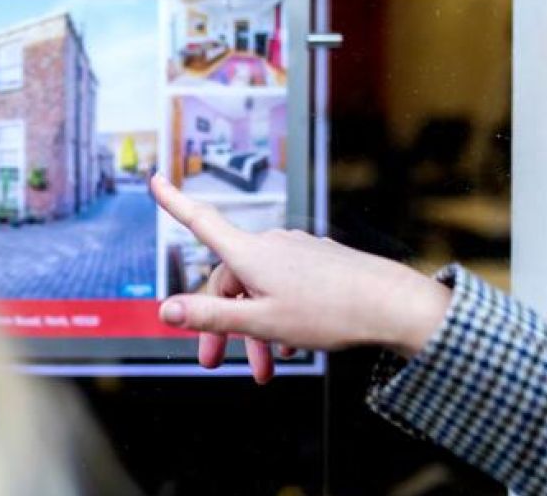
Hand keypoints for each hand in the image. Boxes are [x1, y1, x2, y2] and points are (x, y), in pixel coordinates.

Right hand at [150, 175, 451, 382]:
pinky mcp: (318, 262)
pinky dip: (278, 316)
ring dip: (253, 328)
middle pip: (228, 279)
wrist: (392, 305)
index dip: (173, 201)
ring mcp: (296, 252)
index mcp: (249, 253)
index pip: (200, 221)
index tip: (154, 179)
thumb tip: (164, 310)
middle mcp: (270, 245)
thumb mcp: (260, 322)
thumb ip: (210, 316)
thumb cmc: (329, 312)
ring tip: (266, 368)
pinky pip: (284, 287)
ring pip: (258, 288)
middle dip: (219, 322)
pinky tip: (291, 346)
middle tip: (214, 362)